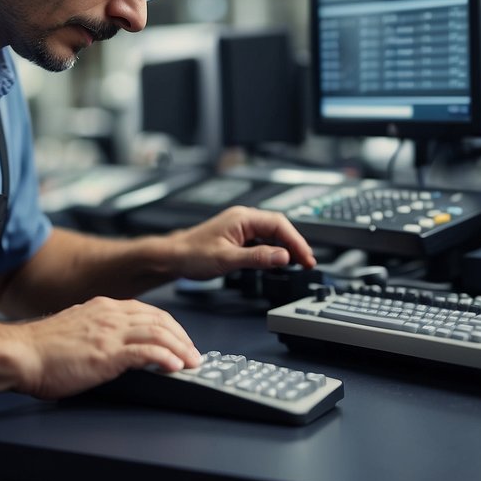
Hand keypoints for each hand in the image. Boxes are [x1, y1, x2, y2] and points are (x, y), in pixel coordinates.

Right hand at [7, 296, 200, 399]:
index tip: (180, 340)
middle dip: (182, 337)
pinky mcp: (107, 353)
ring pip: (158, 333)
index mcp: (102, 308)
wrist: (20, 354)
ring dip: (180, 348)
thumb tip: (111, 347)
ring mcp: (109, 333)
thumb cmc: (39, 350)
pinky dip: (165, 358)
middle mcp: (109, 315)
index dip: (169, 327)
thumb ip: (96, 332)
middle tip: (194, 354)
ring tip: (191, 362)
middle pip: (159, 320)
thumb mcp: (75, 331)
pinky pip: (146, 351)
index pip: (147, 312)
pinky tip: (175, 367)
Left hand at [170, 206, 316, 279]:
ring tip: (299, 263)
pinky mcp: (238, 237)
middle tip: (308, 262)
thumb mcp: (227, 259)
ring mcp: (240, 228)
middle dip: (295, 244)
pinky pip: (262, 240)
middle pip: (278, 228)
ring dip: (286, 247)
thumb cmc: (192, 254)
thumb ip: (257, 258)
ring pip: (271, 234)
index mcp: (242, 218)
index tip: (306, 257)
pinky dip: (274, 250)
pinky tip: (279, 261)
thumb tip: (283, 257)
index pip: (279, 224)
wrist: (173, 257)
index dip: (296, 241)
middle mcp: (243, 219)